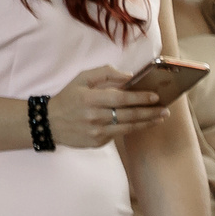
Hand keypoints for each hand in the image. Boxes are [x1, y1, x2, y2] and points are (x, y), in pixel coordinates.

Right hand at [48, 66, 168, 149]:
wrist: (49, 122)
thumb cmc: (69, 97)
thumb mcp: (81, 79)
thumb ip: (104, 73)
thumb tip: (129, 75)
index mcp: (89, 98)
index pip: (120, 98)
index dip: (140, 98)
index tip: (155, 96)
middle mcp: (94, 116)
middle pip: (129, 115)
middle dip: (150, 112)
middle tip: (165, 109)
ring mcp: (96, 131)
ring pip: (128, 127)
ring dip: (147, 122)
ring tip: (160, 117)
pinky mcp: (98, 142)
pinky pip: (120, 134)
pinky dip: (133, 128)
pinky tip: (143, 123)